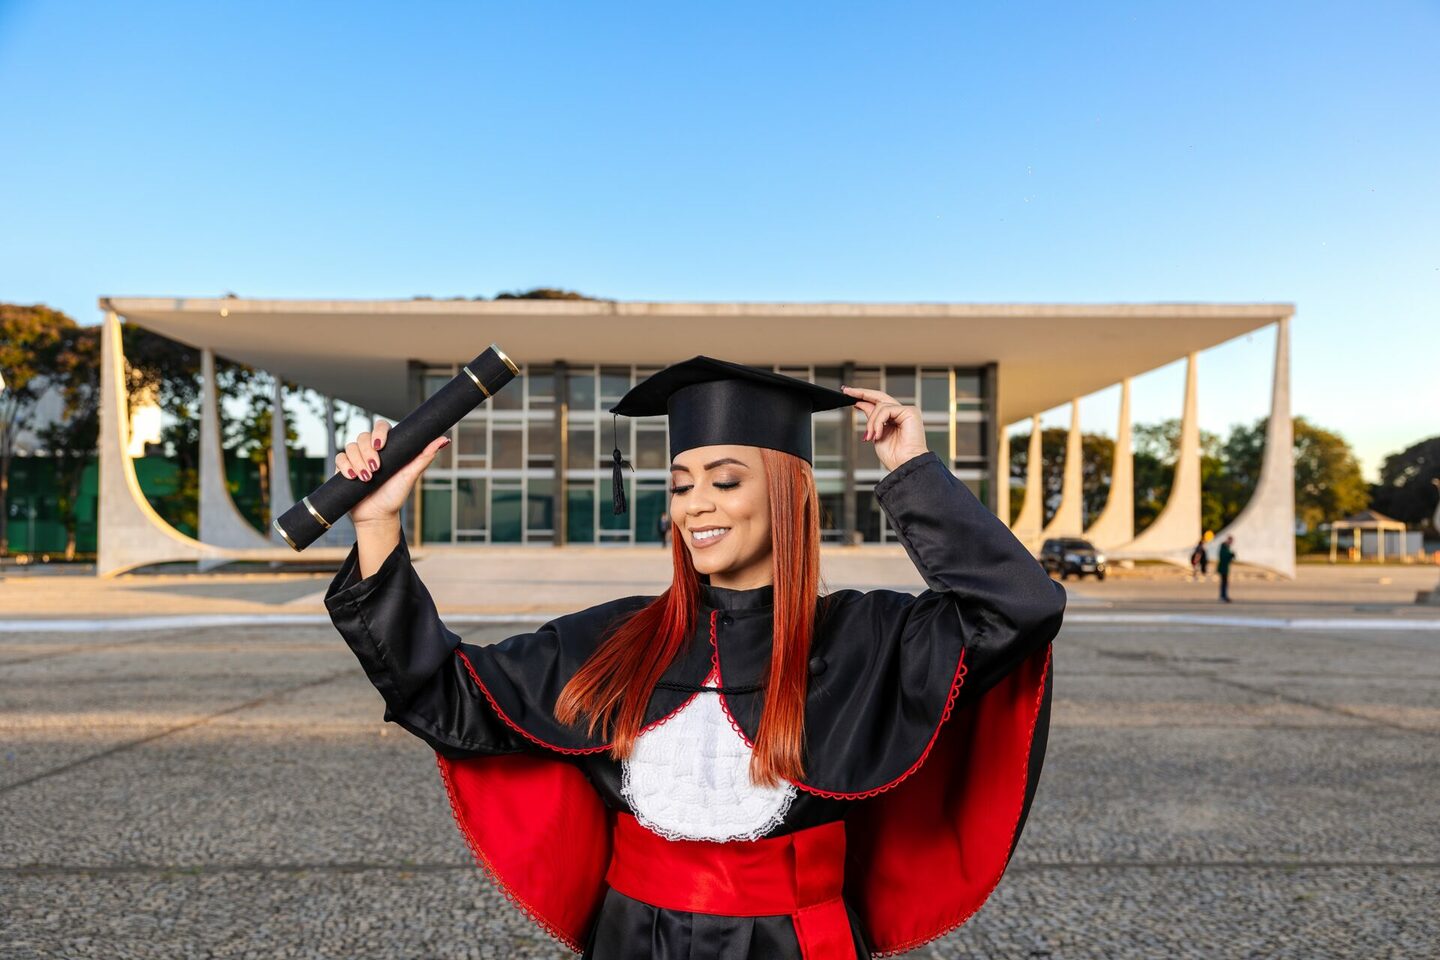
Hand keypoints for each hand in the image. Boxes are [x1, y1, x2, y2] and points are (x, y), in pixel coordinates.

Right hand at [335, 418, 450, 526]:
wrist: (377, 516)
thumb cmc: (395, 495)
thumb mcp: (411, 475)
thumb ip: (425, 456)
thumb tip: (444, 439)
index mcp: (388, 447)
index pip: (380, 426)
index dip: (379, 432)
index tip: (381, 446)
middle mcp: (371, 450)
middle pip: (363, 437)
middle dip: (368, 453)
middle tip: (376, 469)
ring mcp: (356, 458)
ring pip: (350, 447)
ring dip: (358, 463)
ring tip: (367, 479)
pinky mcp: (344, 468)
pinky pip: (339, 458)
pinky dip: (345, 466)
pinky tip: (352, 477)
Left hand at [839, 385, 930, 471]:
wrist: (904, 465)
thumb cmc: (894, 455)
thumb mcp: (875, 433)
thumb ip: (871, 418)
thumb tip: (861, 403)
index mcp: (894, 418)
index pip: (877, 402)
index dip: (863, 397)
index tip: (848, 394)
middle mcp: (901, 412)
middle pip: (879, 396)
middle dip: (861, 392)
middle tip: (846, 391)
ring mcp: (907, 411)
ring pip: (880, 406)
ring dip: (871, 422)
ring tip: (870, 437)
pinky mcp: (910, 411)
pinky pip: (886, 410)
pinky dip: (878, 422)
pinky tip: (878, 435)